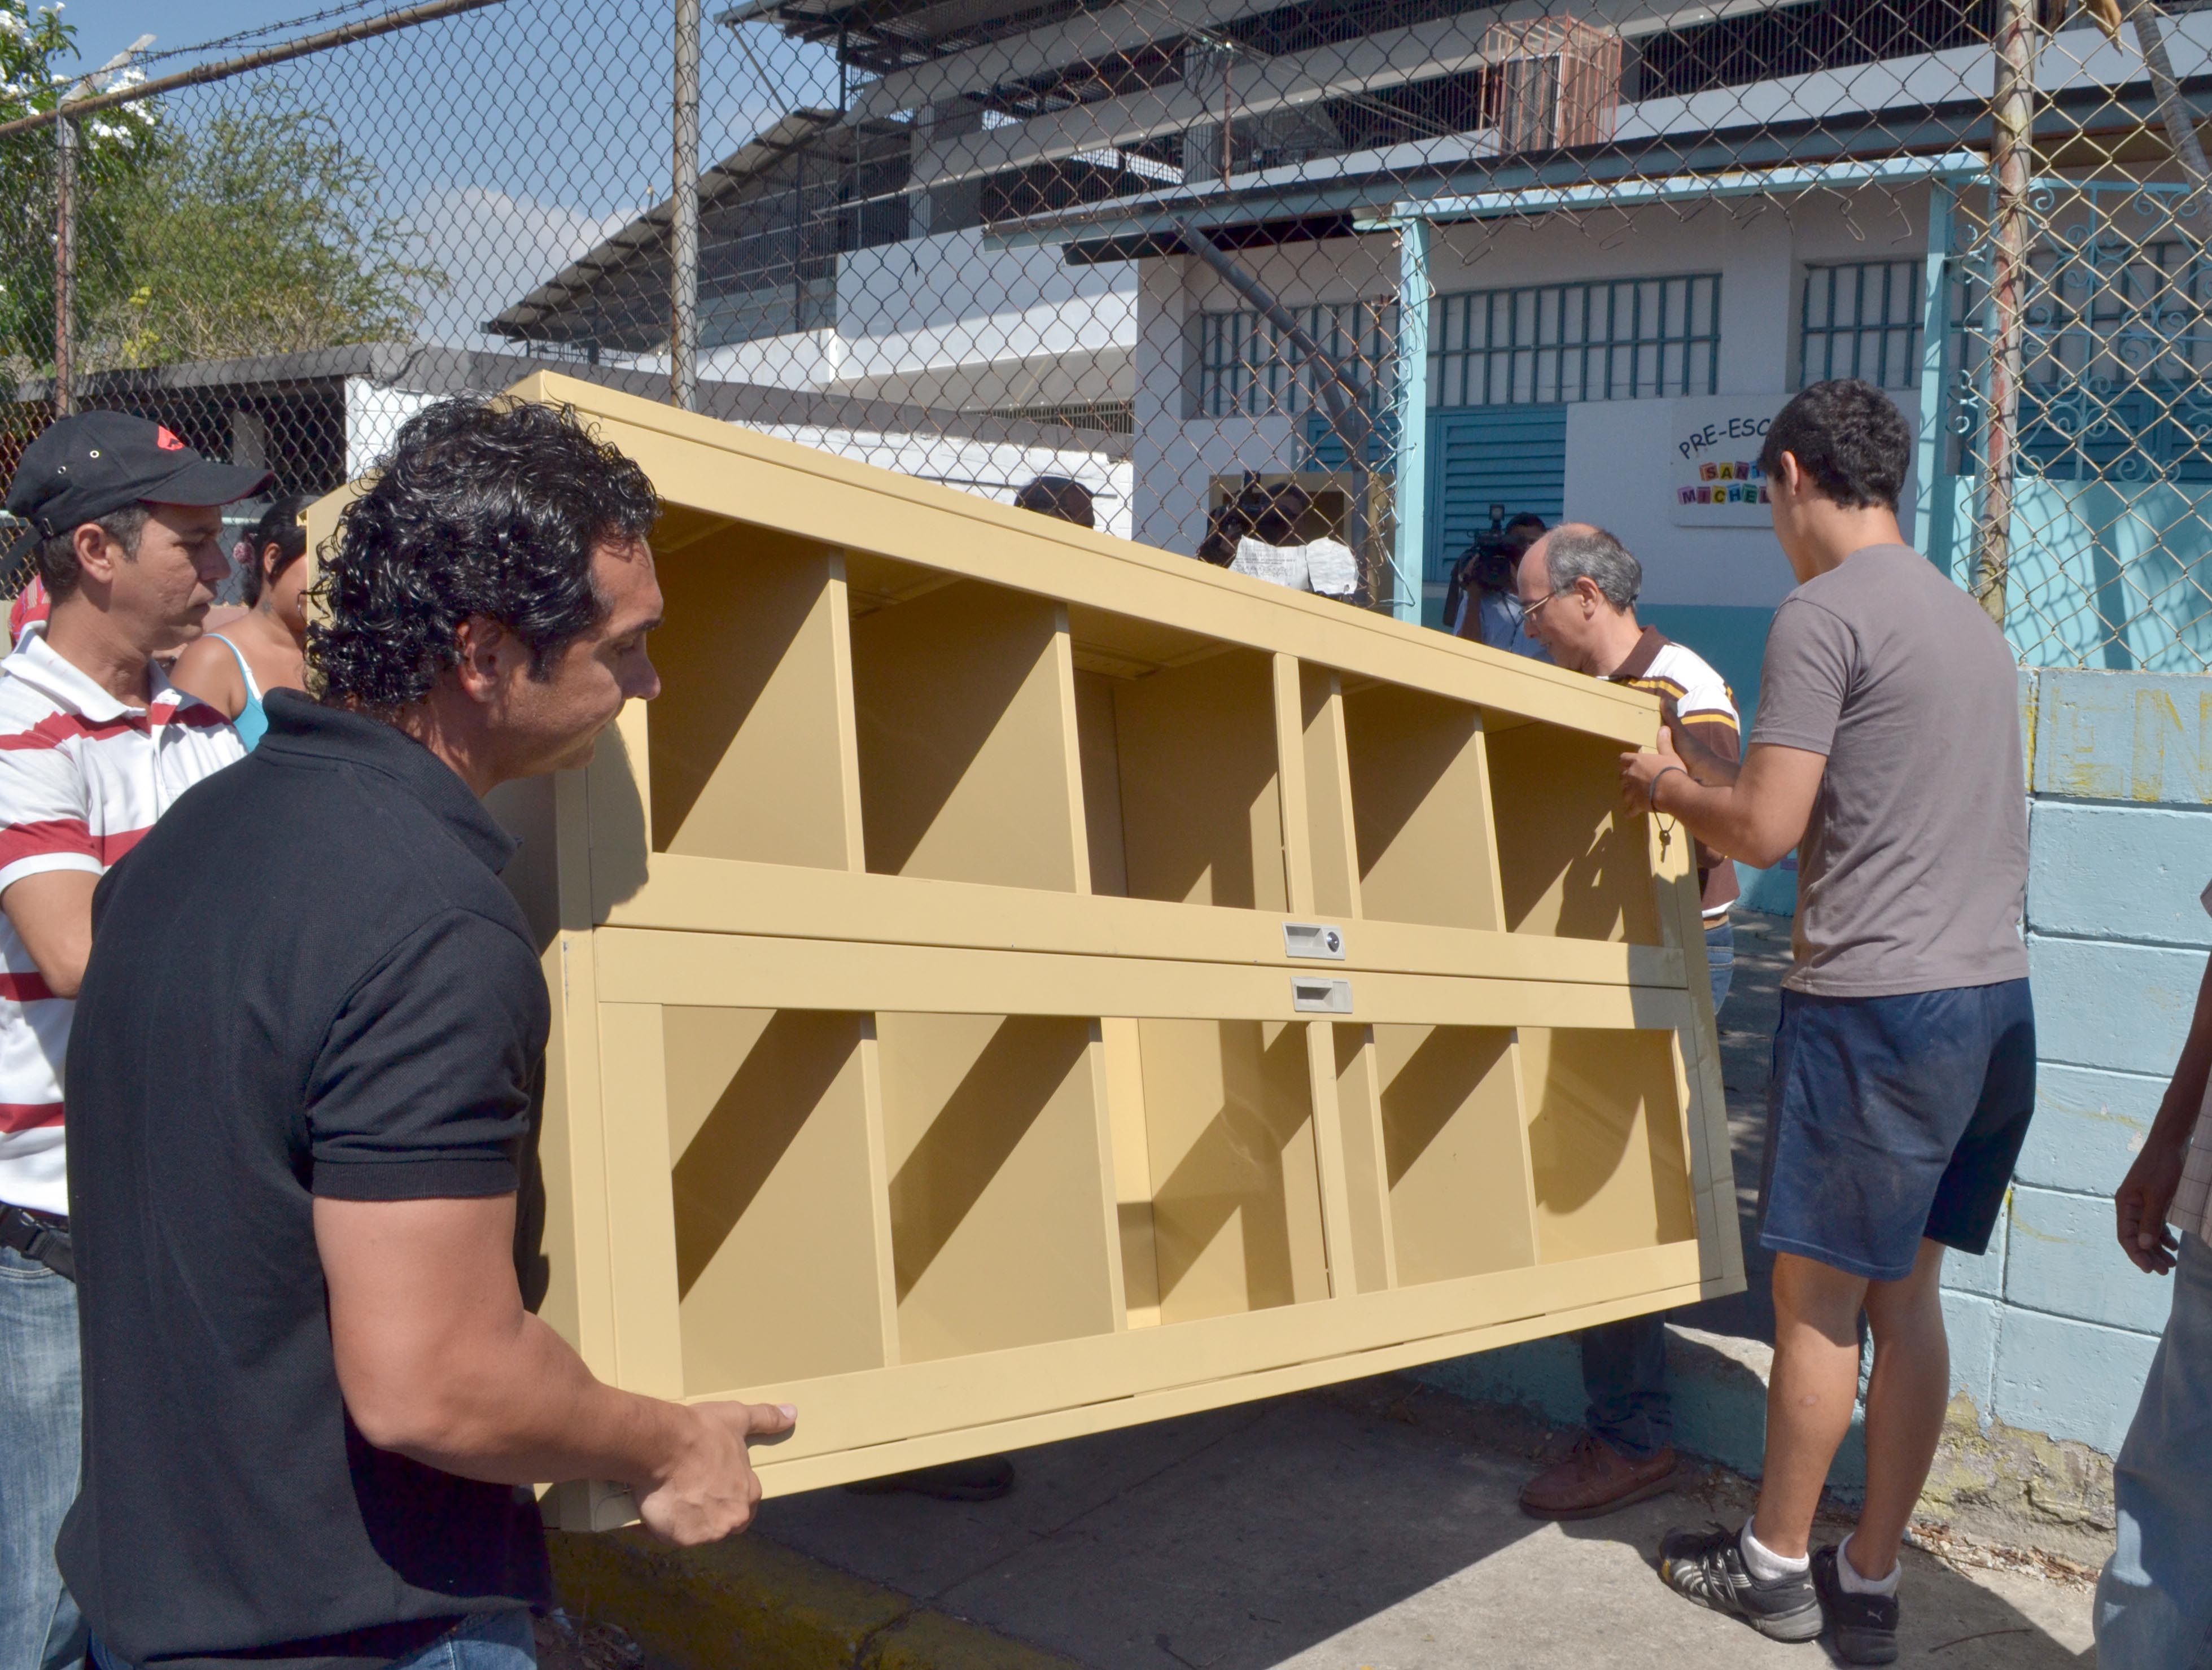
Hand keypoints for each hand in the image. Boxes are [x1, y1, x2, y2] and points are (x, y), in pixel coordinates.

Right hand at [635, 1400, 796, 1544]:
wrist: (664, 1446)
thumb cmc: (702, 1431)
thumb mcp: (738, 1418)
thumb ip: (766, 1418)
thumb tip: (792, 1413)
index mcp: (749, 1493)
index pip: (745, 1503)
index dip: (726, 1492)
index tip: (710, 1480)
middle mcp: (735, 1517)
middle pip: (724, 1522)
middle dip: (711, 1511)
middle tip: (690, 1489)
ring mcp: (710, 1532)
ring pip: (700, 1531)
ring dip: (689, 1519)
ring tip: (674, 1495)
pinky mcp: (683, 1540)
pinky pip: (675, 1537)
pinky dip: (668, 1526)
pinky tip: (662, 1505)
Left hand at [1619, 728, 1684, 817]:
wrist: (1673, 790)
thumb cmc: (1672, 770)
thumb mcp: (1669, 754)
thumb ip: (1664, 742)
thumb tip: (1664, 727)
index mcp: (1637, 761)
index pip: (1623, 759)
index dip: (1626, 762)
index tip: (1629, 764)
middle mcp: (1631, 775)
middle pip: (1622, 776)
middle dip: (1626, 779)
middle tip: (1635, 781)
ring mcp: (1632, 791)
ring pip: (1624, 793)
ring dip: (1628, 795)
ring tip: (1634, 797)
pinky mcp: (1636, 804)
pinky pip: (1629, 810)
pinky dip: (1630, 812)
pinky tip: (1631, 813)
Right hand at [2115, 1138, 2185, 1274]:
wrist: (2170, 1143)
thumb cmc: (2162, 1168)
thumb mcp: (2158, 1196)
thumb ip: (2150, 1222)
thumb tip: (2143, 1247)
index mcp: (2125, 1205)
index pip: (2126, 1237)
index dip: (2136, 1255)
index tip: (2150, 1270)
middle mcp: (2130, 1206)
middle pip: (2137, 1238)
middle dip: (2150, 1255)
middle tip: (2166, 1271)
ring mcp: (2142, 1203)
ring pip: (2147, 1232)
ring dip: (2158, 1248)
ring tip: (2172, 1263)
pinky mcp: (2154, 1200)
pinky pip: (2155, 1224)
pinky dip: (2163, 1236)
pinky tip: (2173, 1245)